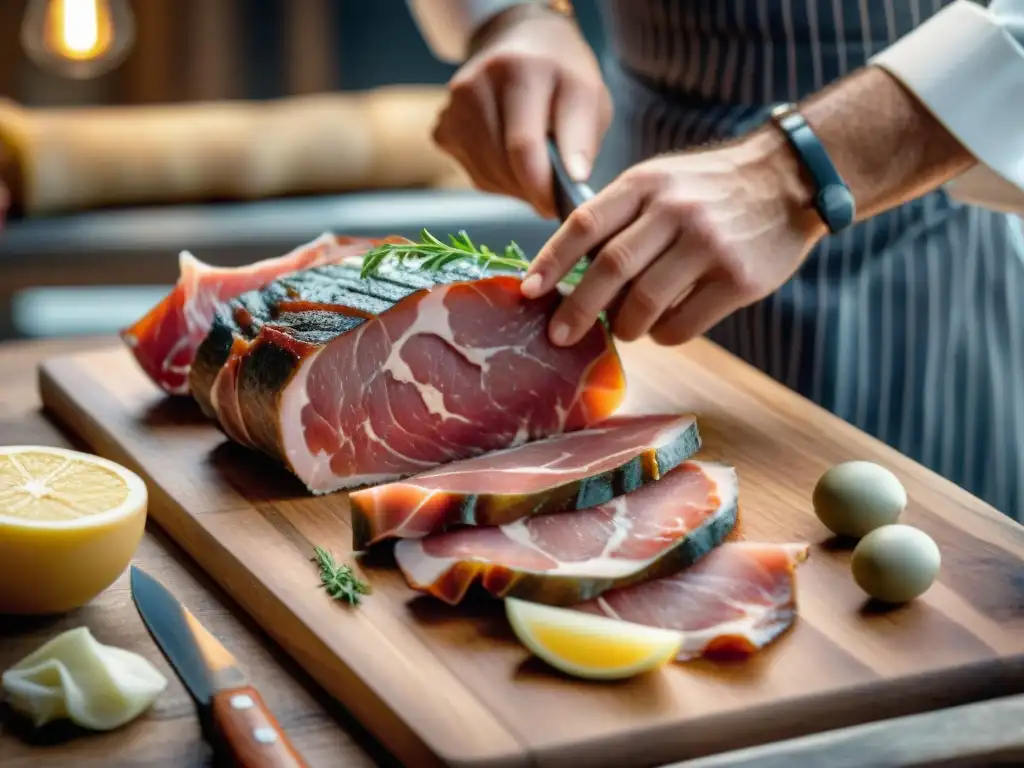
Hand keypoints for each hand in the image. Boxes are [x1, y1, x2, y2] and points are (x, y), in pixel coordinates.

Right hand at [432, 5, 611, 217]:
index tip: (558, 205)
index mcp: (520, 70)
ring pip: (487, 176)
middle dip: (532, 190)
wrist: (518, 46)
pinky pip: (474, 174)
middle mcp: (478, 84)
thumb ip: (581, 140)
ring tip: (535, 170)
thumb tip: (570, 185)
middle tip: (552, 191)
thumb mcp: (588, 96)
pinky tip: (512, 159)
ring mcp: (454, 107)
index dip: (543, 187)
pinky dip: (498, 179)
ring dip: (516, 187)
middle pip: (503, 166)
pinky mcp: (443, 127)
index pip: (523, 146)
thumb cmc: (560, 76)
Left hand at [520, 130, 827, 346]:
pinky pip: (684, 324)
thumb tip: (572, 273)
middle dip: (578, 309)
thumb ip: (621, 216)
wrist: (792, 178)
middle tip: (560, 336)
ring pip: (645, 303)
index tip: (528, 290)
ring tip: (624, 329)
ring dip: (625, 326)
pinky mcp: (738, 280)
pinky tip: (662, 329)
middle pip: (610, 268)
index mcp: (647, 184)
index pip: (586, 223)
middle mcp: (675, 211)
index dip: (551, 260)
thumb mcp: (662, 180)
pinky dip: (663, 335)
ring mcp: (708, 245)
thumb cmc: (711, 188)